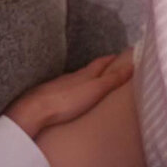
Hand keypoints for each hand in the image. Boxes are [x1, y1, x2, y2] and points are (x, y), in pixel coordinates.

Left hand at [4, 53, 133, 138]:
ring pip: (76, 80)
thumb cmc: (67, 100)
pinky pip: (65, 91)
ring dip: (86, 80)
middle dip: (101, 67)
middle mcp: (72, 77)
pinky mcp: (49, 98)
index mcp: (85, 73)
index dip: (112, 58)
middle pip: (89, 69)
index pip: (102, 62)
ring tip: (93, 83)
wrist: (34, 111)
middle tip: (111, 67)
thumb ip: (113, 79)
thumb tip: (132, 65)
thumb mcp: (96, 89)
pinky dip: (73, 91)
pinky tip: (72, 97)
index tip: (122, 55)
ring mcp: (59, 86)